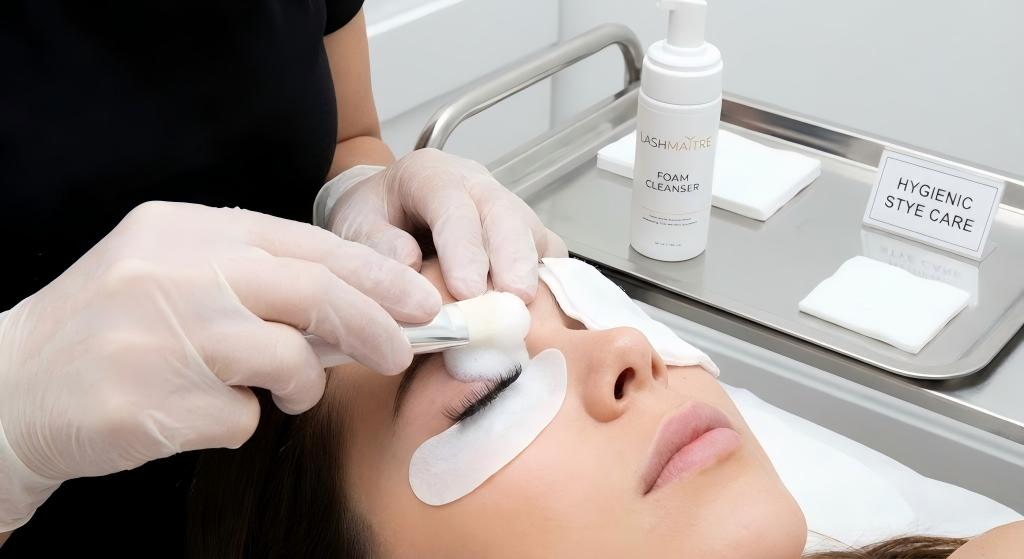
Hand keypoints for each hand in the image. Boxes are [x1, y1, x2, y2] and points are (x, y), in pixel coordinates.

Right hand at [0, 201, 439, 529]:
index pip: (306, 244)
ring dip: (300, 383)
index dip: (375, 274)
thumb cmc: (110, 329)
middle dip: (374, 324)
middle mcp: (176, 272)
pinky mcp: (155, 402)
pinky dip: (238, 420)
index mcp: (185, 230)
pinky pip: (241, 416)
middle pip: (312, 292)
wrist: (11, 388)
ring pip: (288, 358)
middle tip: (403, 351)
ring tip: (277, 390)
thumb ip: (257, 280)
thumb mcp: (175, 274)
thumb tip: (353, 308)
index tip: (420, 298)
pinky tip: (198, 410)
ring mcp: (164, 336)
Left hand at [327, 149, 568, 301]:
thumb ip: (376, 243)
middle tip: (514, 301)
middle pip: (505, 214)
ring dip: (532, 273)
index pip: (453, 206)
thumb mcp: (355, 225)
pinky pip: (545, 251)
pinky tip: (538, 309)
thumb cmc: (373, 217)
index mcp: (430, 174)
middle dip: (513, 259)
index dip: (464, 249)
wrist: (386, 208)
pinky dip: (546, 279)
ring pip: (531, 232)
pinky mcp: (521, 233)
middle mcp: (475, 184)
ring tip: (527, 311)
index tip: (467, 292)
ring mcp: (504, 206)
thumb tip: (411, 263)